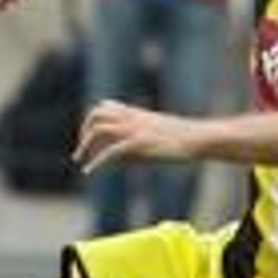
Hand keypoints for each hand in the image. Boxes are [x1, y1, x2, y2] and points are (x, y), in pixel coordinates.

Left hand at [75, 100, 197, 173]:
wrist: (198, 138)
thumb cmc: (182, 138)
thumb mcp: (157, 134)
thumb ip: (138, 138)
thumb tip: (124, 154)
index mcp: (136, 113)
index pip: (105, 106)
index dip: (93, 120)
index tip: (88, 136)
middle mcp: (132, 118)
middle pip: (96, 113)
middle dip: (84, 131)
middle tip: (81, 151)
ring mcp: (134, 129)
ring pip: (99, 128)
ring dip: (85, 144)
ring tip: (80, 161)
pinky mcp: (139, 143)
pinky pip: (111, 151)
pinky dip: (96, 161)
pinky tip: (89, 171)